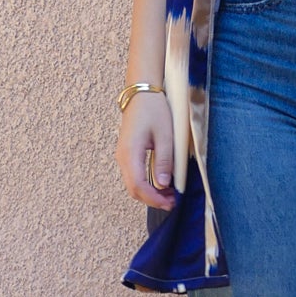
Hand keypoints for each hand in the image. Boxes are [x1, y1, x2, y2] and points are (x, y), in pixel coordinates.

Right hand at [116, 91, 176, 209]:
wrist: (141, 93)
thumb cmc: (154, 110)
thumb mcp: (165, 135)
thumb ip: (164, 160)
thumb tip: (164, 184)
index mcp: (130, 153)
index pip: (138, 185)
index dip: (154, 198)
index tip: (170, 203)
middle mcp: (123, 157)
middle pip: (133, 189)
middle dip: (152, 199)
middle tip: (172, 202)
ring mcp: (123, 156)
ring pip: (133, 184)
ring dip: (150, 193)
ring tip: (170, 194)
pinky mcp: (127, 154)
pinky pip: (134, 176)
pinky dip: (146, 184)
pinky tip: (161, 183)